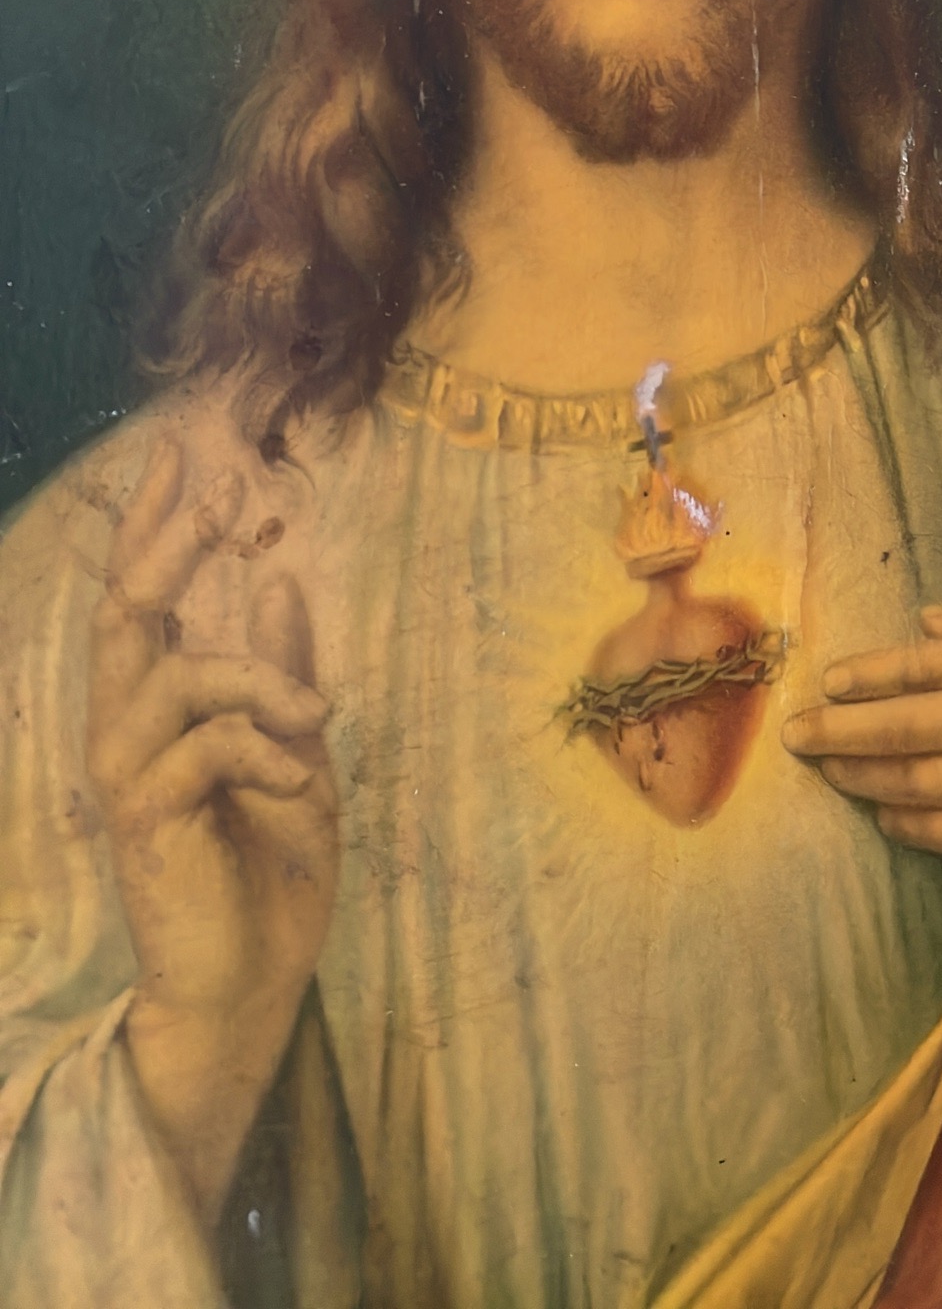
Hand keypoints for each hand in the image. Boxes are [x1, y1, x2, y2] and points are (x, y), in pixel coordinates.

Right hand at [87, 436, 338, 1221]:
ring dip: (259, 677)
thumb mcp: (297, 753)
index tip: (178, 453)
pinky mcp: (148, 823)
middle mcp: (128, 733)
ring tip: (317, 712)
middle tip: (223, 495)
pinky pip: (206, 750)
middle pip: (127, 616)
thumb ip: (281, 673)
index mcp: (160, 711)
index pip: (139, 600)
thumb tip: (280, 580)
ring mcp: (132, 778)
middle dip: (169, 546)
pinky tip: (302, 780)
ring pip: (178, 678)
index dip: (153, 525)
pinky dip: (266, 751)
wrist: (251, 986)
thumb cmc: (270, 874)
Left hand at [782, 601, 941, 930]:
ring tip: (826, 771)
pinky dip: (905, 822)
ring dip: (860, 777)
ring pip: (912, 781)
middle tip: (794, 735)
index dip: (865, 675)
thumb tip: (925, 622)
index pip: (918, 667)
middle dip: (837, 731)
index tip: (827, 682)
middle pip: (899, 726)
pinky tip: (881, 812)